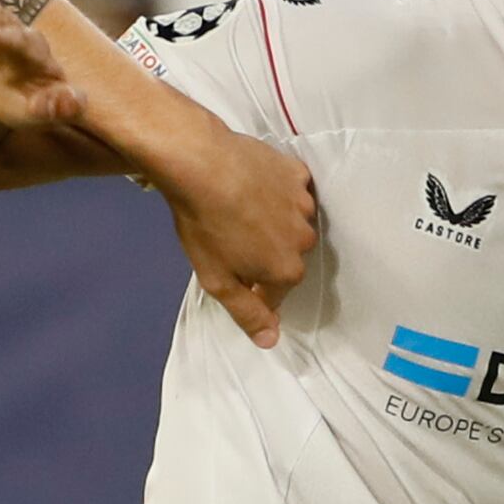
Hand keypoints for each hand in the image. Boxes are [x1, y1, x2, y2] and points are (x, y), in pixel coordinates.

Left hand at [153, 128, 318, 348]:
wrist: (199, 162)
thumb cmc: (203, 224)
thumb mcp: (218, 281)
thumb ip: (248, 314)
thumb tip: (272, 341)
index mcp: (287, 271)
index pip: (275, 292)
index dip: (250, 286)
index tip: (229, 270)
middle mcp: (304, 240)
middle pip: (286, 257)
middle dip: (264, 254)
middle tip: (231, 236)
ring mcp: (303, 204)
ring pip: (290, 224)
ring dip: (272, 222)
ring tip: (239, 210)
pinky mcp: (297, 174)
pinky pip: (291, 190)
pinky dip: (275, 192)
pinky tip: (251, 186)